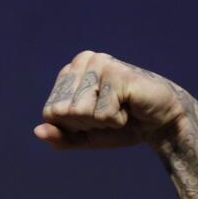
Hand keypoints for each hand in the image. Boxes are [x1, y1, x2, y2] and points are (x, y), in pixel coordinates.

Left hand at [34, 51, 194, 149]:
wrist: (160, 124)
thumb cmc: (122, 126)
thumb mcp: (85, 136)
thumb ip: (60, 137)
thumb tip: (37, 131)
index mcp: (70, 71)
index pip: (50, 112)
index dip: (72, 125)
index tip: (95, 117)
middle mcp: (83, 61)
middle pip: (62, 112)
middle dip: (86, 123)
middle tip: (109, 113)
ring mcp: (100, 64)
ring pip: (79, 112)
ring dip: (102, 121)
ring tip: (120, 109)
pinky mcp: (117, 74)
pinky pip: (102, 114)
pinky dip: (117, 120)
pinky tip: (129, 107)